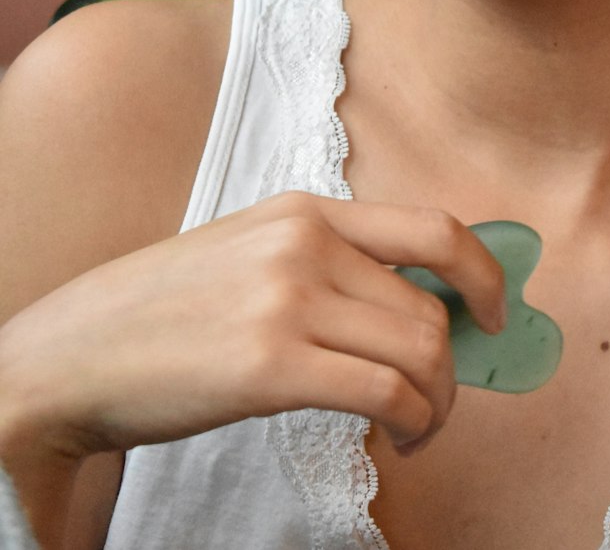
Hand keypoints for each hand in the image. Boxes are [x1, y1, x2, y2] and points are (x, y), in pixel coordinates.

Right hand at [0, 192, 505, 464]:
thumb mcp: (251, 254)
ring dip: (437, 403)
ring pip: (420, 350)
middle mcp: (304, 242)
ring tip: (415, 429)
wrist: (75, 355)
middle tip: (437, 404)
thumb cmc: (165, 315)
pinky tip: (399, 439)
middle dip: (453, 367)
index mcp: (304, 209)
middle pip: (429, 307)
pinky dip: (413, 423)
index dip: (483, 272)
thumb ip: (328, 266)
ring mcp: (288, 298)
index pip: (431, 226)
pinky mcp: (272, 364)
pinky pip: (386, 393)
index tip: (494, 313)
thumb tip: (419, 310)